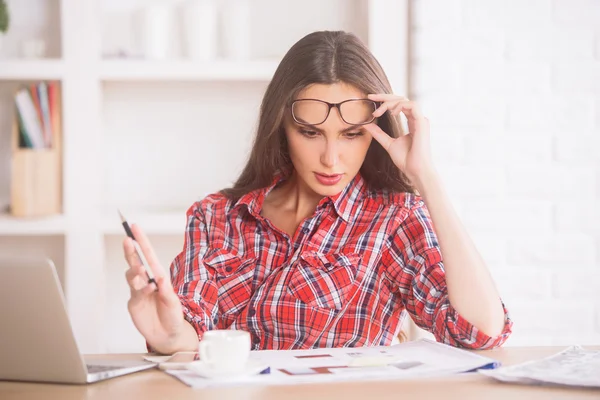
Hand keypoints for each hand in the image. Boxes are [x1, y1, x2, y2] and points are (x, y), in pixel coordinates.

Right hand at [123, 224, 183, 351]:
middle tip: (128, 240)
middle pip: (135, 262)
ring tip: (142, 271)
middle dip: (131, 250)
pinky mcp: (134, 303)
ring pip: (132, 276)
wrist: (168, 336)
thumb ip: (167, 291)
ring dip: (136, 271)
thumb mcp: (174, 303)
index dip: (141, 240)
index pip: (148, 255)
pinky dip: (141, 289)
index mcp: (158, 276)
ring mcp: (139, 292)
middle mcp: (147, 281)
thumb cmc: (173, 316)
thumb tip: (160, 278)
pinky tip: (149, 288)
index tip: (134, 227)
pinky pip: (135, 292)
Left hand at [364, 94, 433, 182]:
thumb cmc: (406, 160)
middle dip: (385, 96)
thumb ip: (378, 133)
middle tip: (370, 96)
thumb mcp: (388, 143)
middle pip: (402, 99)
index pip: (399, 104)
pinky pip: (412, 106)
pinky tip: (391, 113)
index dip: (385, 100)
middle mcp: (417, 119)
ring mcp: (420, 120)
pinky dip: (400, 106)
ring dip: (390, 103)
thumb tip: (366, 124)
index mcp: (412, 122)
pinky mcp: (422, 122)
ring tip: (379, 111)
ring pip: (405, 100)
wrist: (415, 170)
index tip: (370, 99)